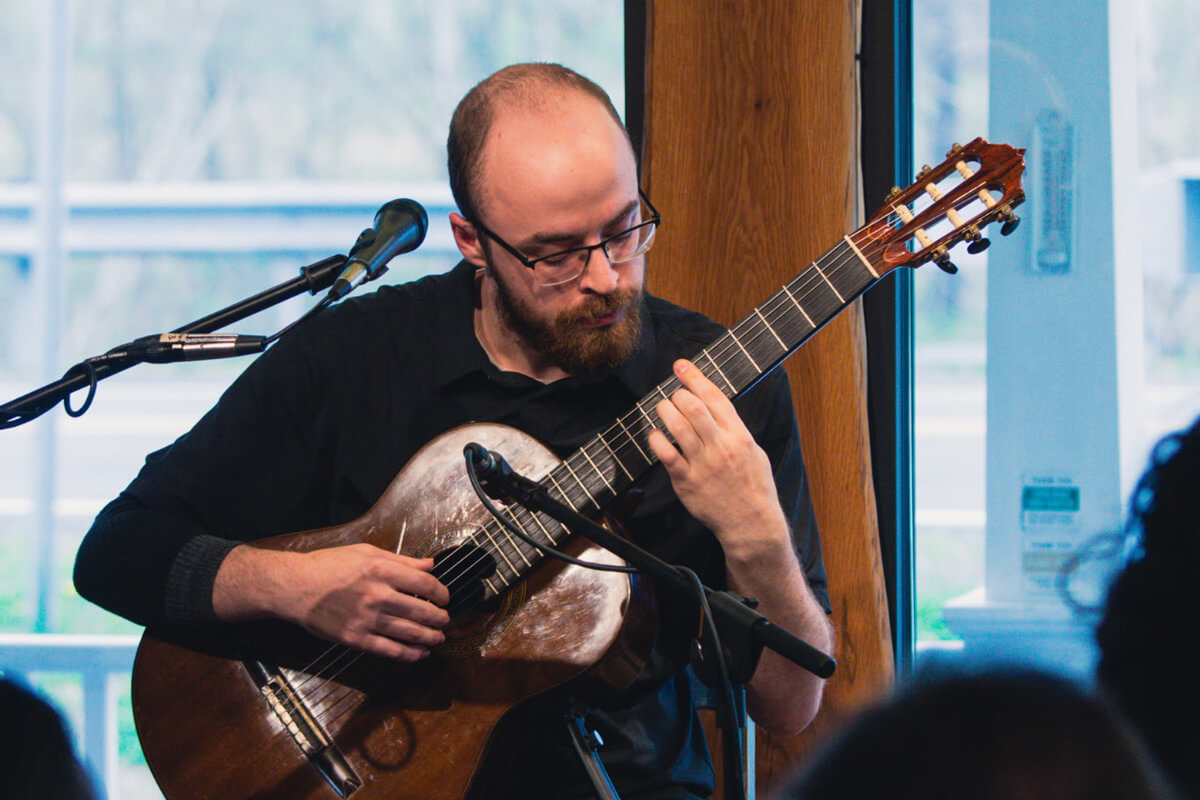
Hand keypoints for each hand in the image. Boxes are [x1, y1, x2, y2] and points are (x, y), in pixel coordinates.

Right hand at [216, 542, 449, 661]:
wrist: (295, 587)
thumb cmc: (329, 565)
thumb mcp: (366, 552)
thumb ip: (401, 560)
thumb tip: (430, 565)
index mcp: (381, 571)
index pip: (425, 584)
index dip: (440, 593)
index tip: (444, 597)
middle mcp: (377, 595)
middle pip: (421, 611)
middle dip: (439, 618)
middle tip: (445, 621)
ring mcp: (366, 619)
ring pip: (409, 633)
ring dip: (430, 638)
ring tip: (439, 638)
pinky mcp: (355, 638)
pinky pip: (389, 650)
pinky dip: (409, 654)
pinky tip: (420, 654)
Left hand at [646, 359, 787, 554]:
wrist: (751, 523)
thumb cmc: (754, 487)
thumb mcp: (754, 451)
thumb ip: (735, 429)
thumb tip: (715, 407)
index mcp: (739, 435)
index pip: (715, 397)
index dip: (695, 377)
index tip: (681, 366)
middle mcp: (721, 446)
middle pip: (693, 407)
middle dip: (678, 393)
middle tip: (673, 394)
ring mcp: (703, 464)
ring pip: (677, 426)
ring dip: (664, 410)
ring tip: (662, 408)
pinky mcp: (687, 481)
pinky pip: (666, 454)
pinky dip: (656, 439)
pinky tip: (655, 434)